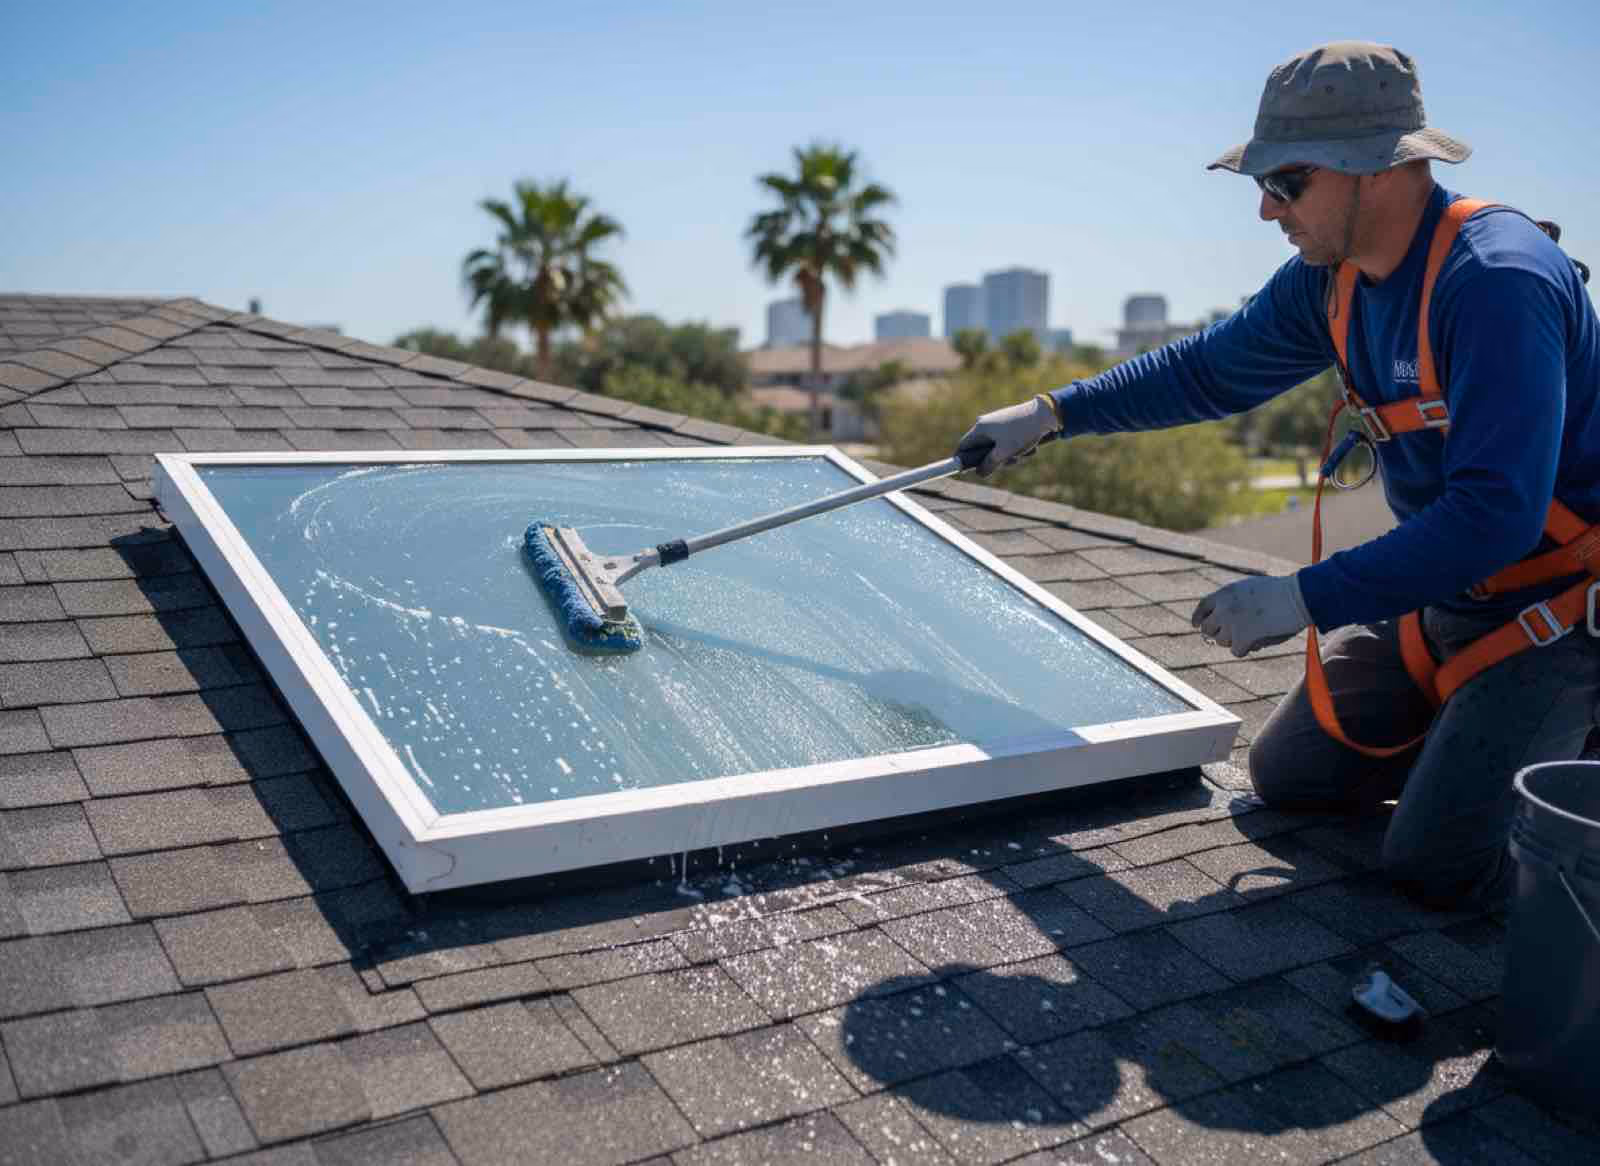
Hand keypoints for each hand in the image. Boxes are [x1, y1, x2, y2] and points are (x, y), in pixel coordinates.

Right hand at [956, 395, 1059, 476]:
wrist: (1045, 414)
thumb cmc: (1022, 432)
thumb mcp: (1004, 453)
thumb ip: (988, 465)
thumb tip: (979, 473)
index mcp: (980, 429)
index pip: (963, 447)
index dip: (963, 461)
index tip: (967, 472)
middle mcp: (986, 424)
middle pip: (982, 450)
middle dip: (996, 460)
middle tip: (1010, 461)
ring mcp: (998, 423)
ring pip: (997, 448)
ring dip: (1010, 455)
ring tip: (1024, 452)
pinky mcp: (1009, 424)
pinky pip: (1007, 442)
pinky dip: (1016, 448)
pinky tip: (1029, 446)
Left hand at [1191, 574, 1311, 656]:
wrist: (1298, 596)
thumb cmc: (1281, 592)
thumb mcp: (1251, 588)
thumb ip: (1234, 600)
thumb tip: (1222, 619)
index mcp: (1225, 593)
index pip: (1202, 607)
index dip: (1198, 617)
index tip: (1196, 624)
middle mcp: (1224, 607)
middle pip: (1207, 628)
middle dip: (1217, 632)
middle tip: (1230, 635)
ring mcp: (1232, 623)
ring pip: (1222, 641)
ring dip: (1234, 640)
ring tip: (1253, 632)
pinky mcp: (1243, 637)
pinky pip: (1236, 651)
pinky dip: (1245, 649)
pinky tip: (1257, 641)